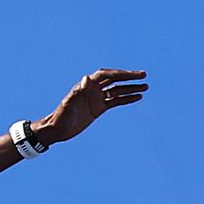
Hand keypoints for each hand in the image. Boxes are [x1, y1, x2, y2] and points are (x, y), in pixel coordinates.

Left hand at [33, 68, 147, 144]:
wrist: (57, 130)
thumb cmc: (61, 117)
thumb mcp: (68, 105)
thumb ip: (77, 92)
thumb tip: (86, 78)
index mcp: (86, 85)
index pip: (106, 75)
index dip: (119, 73)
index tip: (133, 75)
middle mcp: (93, 89)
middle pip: (114, 79)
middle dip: (129, 78)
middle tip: (144, 76)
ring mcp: (96, 98)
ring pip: (117, 90)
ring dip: (131, 88)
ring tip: (146, 88)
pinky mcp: (99, 108)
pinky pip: (115, 101)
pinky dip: (126, 99)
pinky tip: (138, 97)